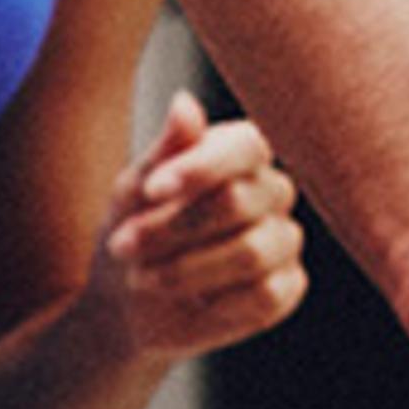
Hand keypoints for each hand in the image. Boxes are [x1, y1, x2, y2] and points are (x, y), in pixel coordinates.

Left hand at [92, 89, 307, 364]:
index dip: (200, 168)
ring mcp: (284, 239)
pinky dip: (219, 304)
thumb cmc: (133, 231)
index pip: (246, 146)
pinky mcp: (287, 287)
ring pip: (252, 252)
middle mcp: (272, 191)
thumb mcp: (134, 191)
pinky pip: (267, 295)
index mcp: (241, 153)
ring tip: (142, 277)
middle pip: (239, 201)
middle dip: (171, 228)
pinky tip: (193, 304)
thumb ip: (165, 151)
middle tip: (122, 246)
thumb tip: (185, 103)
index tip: (150, 190)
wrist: (127, 304)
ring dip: (185, 270)